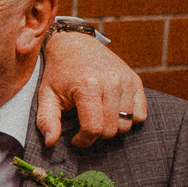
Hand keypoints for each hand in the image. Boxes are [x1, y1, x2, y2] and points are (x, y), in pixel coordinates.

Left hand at [37, 32, 144, 146]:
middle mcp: (110, 82)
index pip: (94, 128)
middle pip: (111, 129)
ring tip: (98, 115)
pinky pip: (141, 114)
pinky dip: (129, 118)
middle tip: (85, 123)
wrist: (74, 43)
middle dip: (97, 134)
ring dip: (112, 126)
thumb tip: (50, 143)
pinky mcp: (135, 80)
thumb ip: (46, 120)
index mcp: (87, 86)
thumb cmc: (59, 73)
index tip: (75, 138)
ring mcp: (125, 80)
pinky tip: (113, 110)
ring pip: (127, 124)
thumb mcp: (46, 95)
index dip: (83, 140)